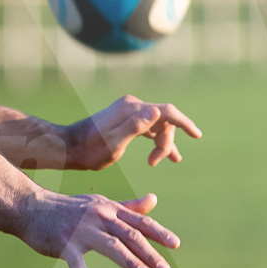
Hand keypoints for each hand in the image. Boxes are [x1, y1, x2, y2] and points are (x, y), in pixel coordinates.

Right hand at [22, 190, 178, 267]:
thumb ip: (128, 206)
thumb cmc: (68, 209)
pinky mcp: (63, 243)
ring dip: (129, 261)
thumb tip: (155, 199)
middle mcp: (99, 217)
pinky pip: (75, 261)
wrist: (31, 208)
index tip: (175, 245)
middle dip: (150, 254)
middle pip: (130, 236)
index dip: (158, 233)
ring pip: (111, 246)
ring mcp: (81, 230)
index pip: (139, 222)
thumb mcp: (100, 204)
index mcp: (109, 210)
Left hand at [64, 95, 201, 169]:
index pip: (167, 111)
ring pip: (157, 124)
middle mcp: (132, 105)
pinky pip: (148, 126)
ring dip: (164, 142)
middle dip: (166, 141)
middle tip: (156, 162)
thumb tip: (156, 112)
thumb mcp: (114, 143)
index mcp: (132, 109)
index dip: (184, 122)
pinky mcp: (124, 118)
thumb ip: (135, 127)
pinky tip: (160, 152)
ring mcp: (128, 111)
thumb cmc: (90, 150)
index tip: (197, 135)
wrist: (69, 147)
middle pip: (163, 120)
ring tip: (173, 160)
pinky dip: (155, 138)